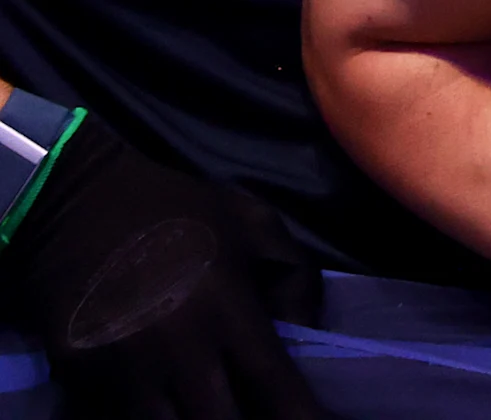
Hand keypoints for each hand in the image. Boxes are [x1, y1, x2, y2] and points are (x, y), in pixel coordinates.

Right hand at [0, 115, 323, 419]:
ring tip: (209, 404)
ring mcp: (123, 368)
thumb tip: (307, 330)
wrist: (74, 200)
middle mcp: (178, 350)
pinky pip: (118, 412)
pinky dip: (143, 410)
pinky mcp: (78, 375)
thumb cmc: (175, 210)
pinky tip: (166, 396)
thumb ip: (294, 277)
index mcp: (228, 312)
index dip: (302, 416)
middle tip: (261, 414)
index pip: (274, 386)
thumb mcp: (254, 223)